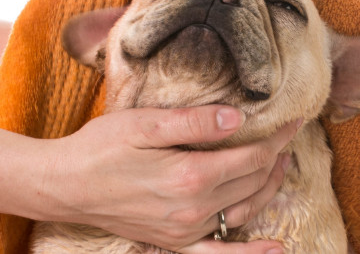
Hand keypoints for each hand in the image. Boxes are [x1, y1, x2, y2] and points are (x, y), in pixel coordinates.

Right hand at [38, 104, 297, 252]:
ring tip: (281, 165)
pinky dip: (251, 253)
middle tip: (287, 136)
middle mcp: (193, 209)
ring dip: (268, 187)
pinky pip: (220, 253)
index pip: (251, 156)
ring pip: (244, 210)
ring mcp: (184, 230)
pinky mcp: (173, 241)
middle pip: (252, 182)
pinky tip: (276, 249)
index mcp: (189, 176)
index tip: (294, 121)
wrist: (64, 185)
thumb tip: (238, 119)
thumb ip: (193, 122)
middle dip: (276, 158)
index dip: (277, 138)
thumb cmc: (99, 147)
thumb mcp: (143, 124)